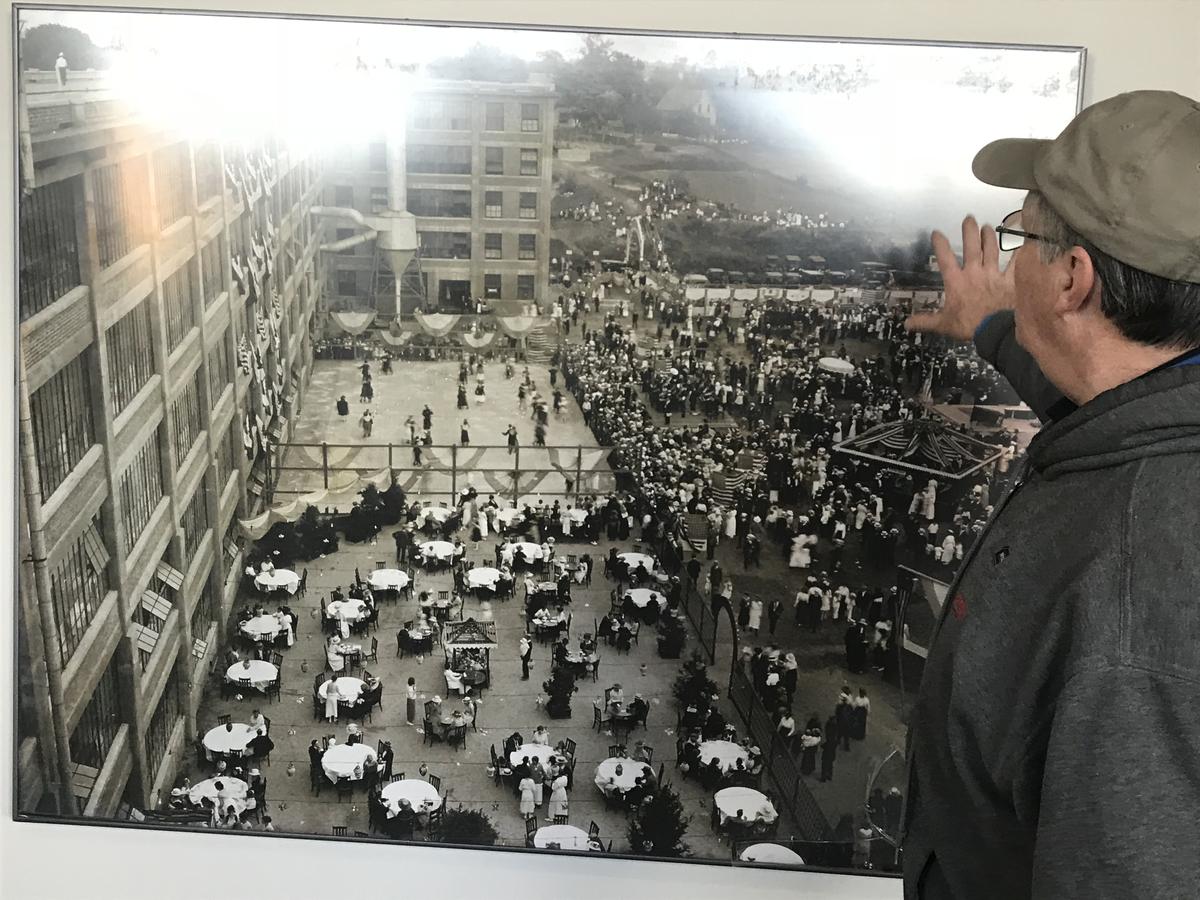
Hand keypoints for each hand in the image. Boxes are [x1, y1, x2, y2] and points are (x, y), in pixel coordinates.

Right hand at [905, 216, 1014, 340]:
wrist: (995, 330)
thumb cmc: (968, 325)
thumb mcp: (943, 324)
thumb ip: (925, 321)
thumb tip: (907, 324)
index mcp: (956, 281)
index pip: (945, 258)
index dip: (940, 243)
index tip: (937, 232)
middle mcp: (974, 273)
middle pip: (971, 247)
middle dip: (969, 231)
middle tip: (969, 218)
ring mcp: (993, 275)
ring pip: (991, 250)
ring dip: (989, 237)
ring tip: (988, 227)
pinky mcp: (1009, 280)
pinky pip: (1015, 264)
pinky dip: (1019, 254)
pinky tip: (1022, 244)